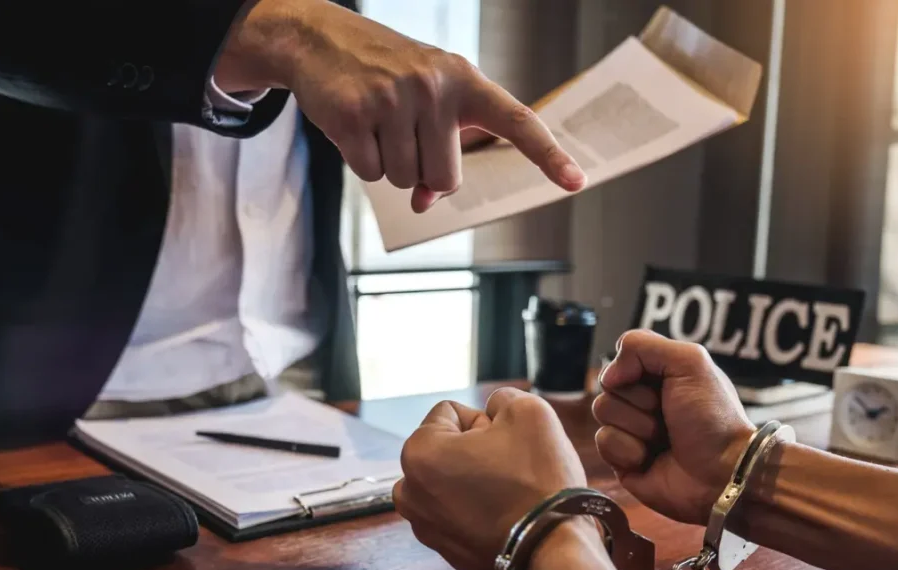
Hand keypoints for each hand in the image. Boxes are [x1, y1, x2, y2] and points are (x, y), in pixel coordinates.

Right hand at [216, 0, 586, 212]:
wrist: (320, 39)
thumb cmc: (386, 76)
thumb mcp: (425, 103)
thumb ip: (439, 151)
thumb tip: (425, 203)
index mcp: (465, 81)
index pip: (516, 120)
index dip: (548, 154)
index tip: (576, 181)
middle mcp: (434, 87)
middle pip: (446, 179)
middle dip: (423, 173)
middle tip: (403, 134)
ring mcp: (393, 99)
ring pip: (405, 180)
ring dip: (389, 164)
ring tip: (376, 123)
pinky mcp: (353, 114)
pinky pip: (369, 173)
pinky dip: (360, 160)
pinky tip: (354, 125)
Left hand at [393, 388, 588, 569]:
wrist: (553, 554)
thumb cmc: (539, 480)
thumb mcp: (529, 412)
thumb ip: (502, 399)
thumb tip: (493, 410)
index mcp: (417, 453)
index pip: (451, 412)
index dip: (487, 421)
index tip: (508, 445)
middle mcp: (409, 491)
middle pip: (448, 448)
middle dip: (478, 451)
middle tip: (512, 469)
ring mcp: (425, 526)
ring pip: (455, 481)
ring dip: (478, 480)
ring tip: (510, 494)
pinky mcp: (446, 552)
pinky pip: (462, 513)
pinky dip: (481, 510)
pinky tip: (509, 517)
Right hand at [592, 331, 755, 525]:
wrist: (722, 473)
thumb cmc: (713, 418)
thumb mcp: (690, 362)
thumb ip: (643, 346)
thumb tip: (608, 375)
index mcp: (660, 375)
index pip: (623, 358)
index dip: (635, 369)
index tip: (663, 383)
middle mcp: (643, 400)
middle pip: (609, 385)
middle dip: (640, 401)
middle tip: (668, 415)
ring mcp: (631, 430)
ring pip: (603, 411)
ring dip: (638, 426)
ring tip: (664, 439)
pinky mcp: (622, 459)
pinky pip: (603, 442)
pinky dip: (629, 450)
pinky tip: (650, 459)